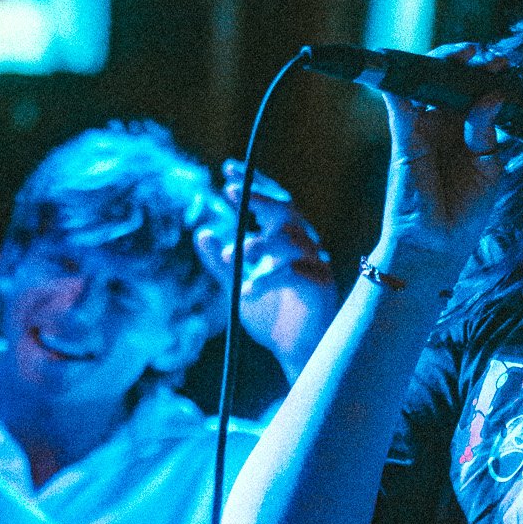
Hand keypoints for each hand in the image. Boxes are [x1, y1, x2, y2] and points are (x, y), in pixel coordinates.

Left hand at [196, 168, 337, 383]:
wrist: (297, 353)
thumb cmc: (273, 317)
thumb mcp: (238, 285)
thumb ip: (221, 262)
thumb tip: (201, 232)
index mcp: (284, 239)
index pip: (271, 202)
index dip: (251, 184)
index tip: (225, 170)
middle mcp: (302, 245)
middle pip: (285, 209)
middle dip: (258, 198)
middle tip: (230, 192)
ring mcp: (314, 263)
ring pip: (289, 239)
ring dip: (257, 243)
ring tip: (231, 255)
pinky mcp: (320, 285)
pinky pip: (294, 273)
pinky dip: (268, 278)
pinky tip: (248, 290)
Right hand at [373, 44, 512, 288]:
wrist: (436, 247)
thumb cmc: (463, 212)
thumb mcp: (488, 168)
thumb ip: (486, 131)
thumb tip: (493, 95)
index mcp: (465, 130)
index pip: (474, 90)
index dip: (488, 74)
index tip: (506, 65)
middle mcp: (442, 124)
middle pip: (450, 78)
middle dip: (470, 61)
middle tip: (492, 57)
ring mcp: (421, 127)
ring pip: (425, 81)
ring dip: (444, 61)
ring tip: (470, 54)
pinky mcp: (404, 136)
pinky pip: (398, 100)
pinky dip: (398, 78)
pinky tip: (410, 62)